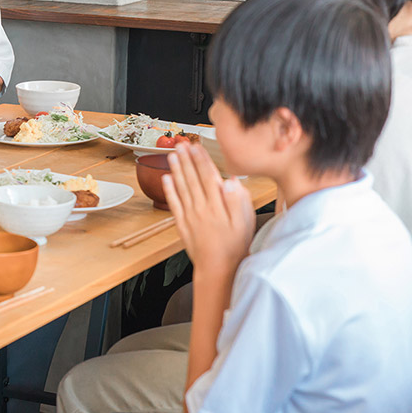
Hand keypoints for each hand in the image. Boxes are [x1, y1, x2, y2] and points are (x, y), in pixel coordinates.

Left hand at [163, 142, 254, 276]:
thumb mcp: (245, 223)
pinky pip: (174, 204)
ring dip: (177, 170)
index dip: (202, 160)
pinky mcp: (182, 224)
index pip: (208, 177)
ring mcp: (190, 216)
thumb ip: (239, 201)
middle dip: (187, 159)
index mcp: (218, 206)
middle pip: (193, 179)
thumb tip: (231, 181)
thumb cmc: (235, 246)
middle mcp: (202, 208)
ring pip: (182, 188)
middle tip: (181, 143)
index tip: (197, 147)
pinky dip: (169, 190)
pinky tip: (166, 179)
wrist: (219, 269)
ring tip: (172, 155)